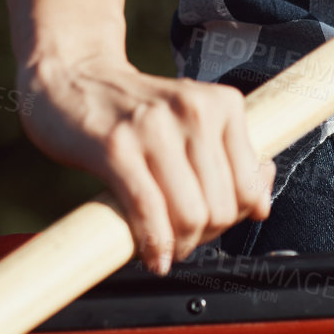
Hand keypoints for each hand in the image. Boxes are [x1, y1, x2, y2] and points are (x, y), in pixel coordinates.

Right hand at [19, 54, 274, 275]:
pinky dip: (153, 244)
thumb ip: (230, 158)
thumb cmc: (133, 108)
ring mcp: (154, 126)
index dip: (234, 219)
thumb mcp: (191, 121)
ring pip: (191, 214)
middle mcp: (193, 109)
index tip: (211, 225)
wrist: (70, 78)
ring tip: (165, 245)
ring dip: (180, 245)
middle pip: (222, 206)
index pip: (249, 186)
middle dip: (205, 236)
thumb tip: (263, 204)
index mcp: (222, 103)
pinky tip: (150, 255)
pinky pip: (148, 211)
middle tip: (182, 238)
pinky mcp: (116, 146)